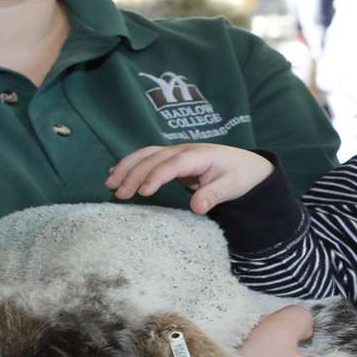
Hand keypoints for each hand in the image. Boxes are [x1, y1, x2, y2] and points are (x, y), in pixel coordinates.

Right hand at [107, 144, 273, 213]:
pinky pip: (146, 159)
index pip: (174, 163)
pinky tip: (113, 175)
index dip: (157, 175)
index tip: (143, 192)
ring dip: (126, 167)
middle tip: (119, 194)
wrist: (246, 164)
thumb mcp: (233, 186)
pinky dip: (129, 165)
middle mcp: (183, 150)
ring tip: (109, 184)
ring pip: (146, 155)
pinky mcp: (170, 159)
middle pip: (154, 158)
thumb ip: (215, 195)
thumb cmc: (240, 175)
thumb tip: (197, 207)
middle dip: (134, 174)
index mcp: (200, 155)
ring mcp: (175, 152)